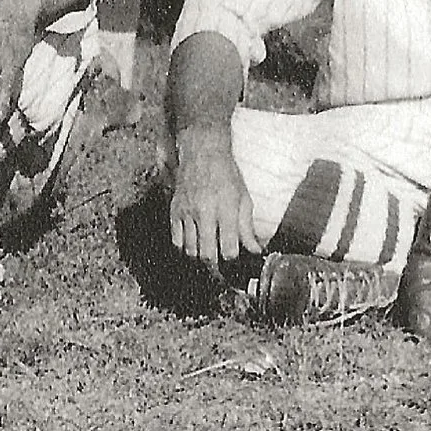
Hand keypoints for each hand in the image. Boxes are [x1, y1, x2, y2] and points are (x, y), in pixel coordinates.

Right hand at [168, 128, 257, 268]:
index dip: (233, 263)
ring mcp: (187, 212)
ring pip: (190, 251)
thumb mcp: (243, 199)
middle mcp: (205, 212)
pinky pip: (175, 240)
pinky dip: (183, 250)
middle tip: (220, 277)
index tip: (237, 268)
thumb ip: (247, 228)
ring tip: (207, 266)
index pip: (229, 249)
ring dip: (199, 262)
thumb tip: (256, 250)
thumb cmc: (226, 175)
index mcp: (226, 210)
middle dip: (215, 270)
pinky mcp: (174, 211)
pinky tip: (191, 252)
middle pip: (207, 254)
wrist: (202, 153)